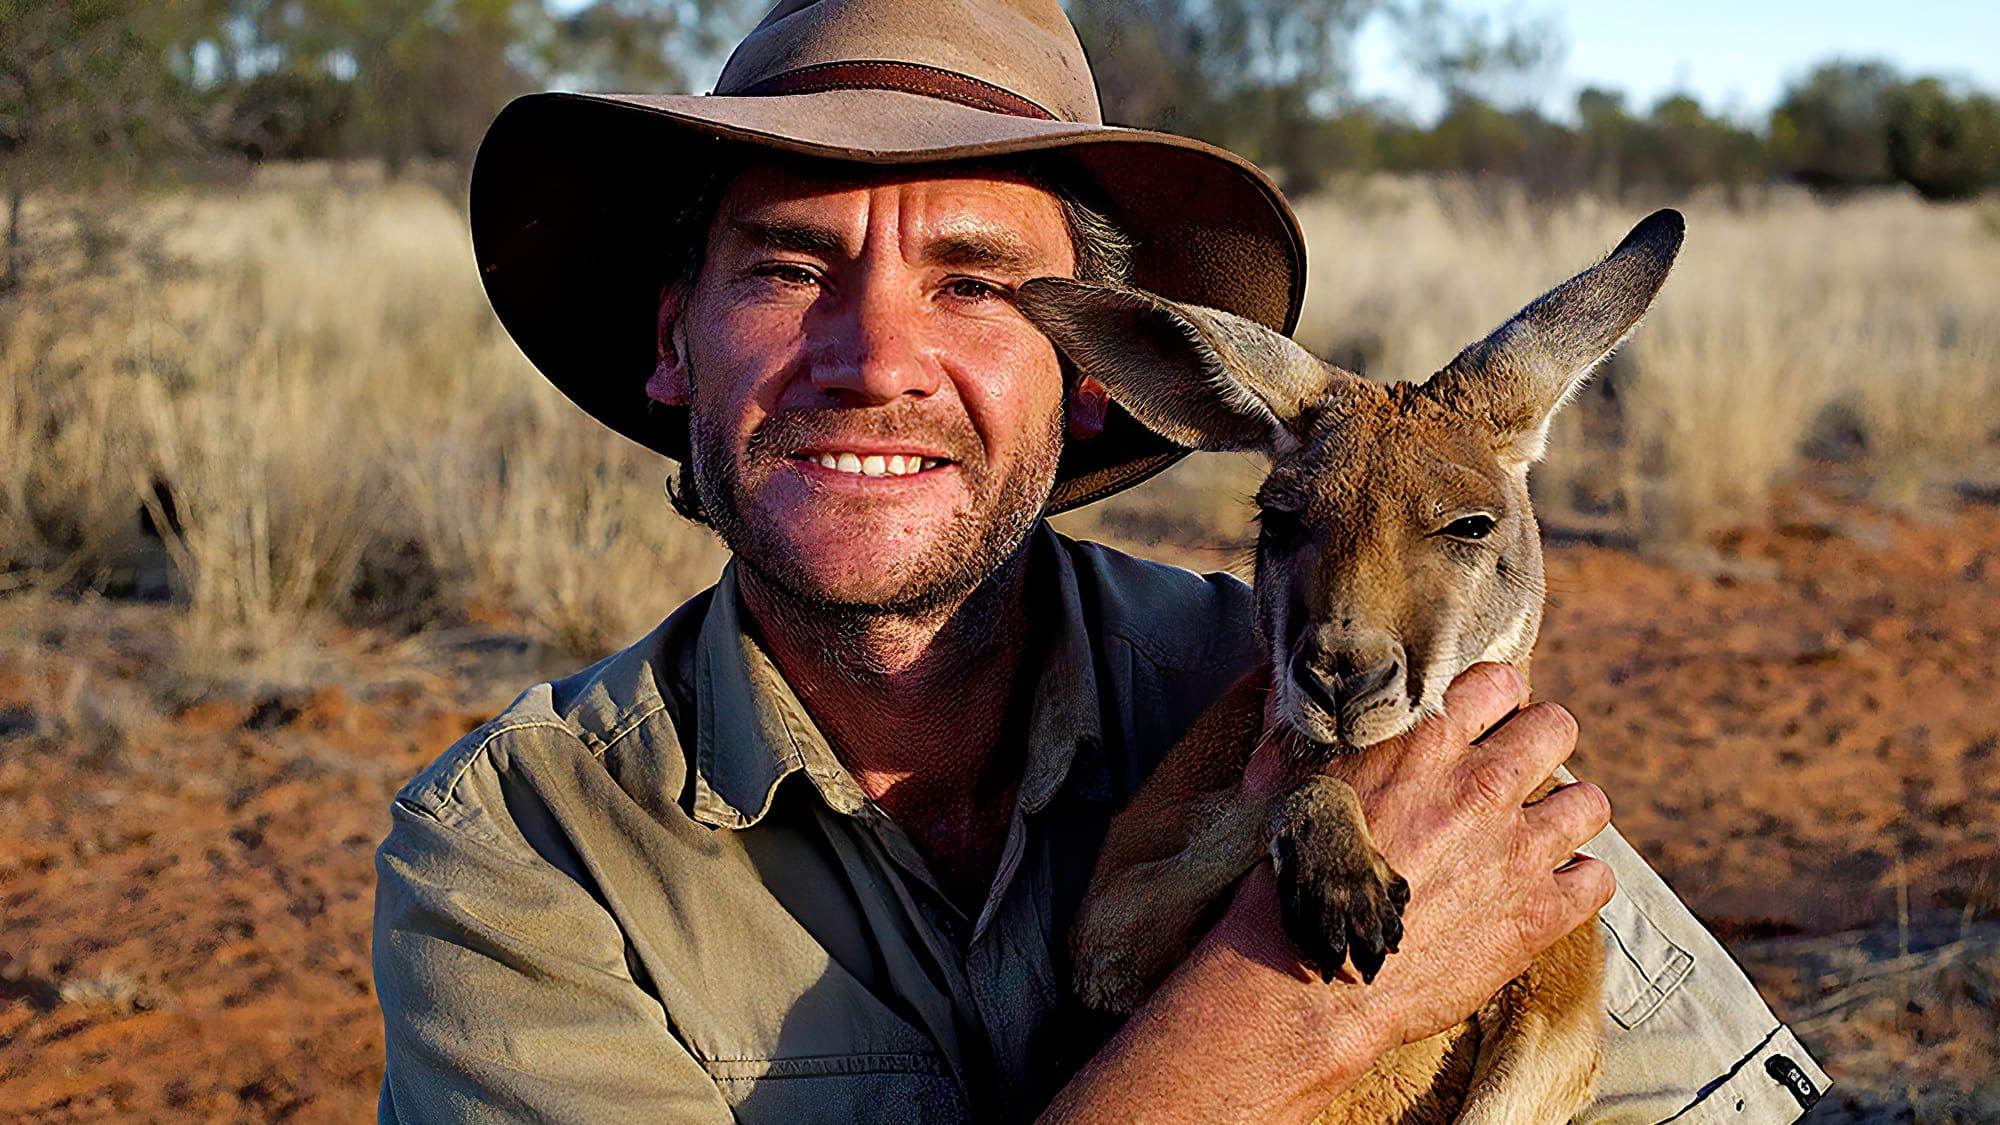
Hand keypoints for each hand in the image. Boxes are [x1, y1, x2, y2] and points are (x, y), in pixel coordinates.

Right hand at [1042, 664, 1612, 1122]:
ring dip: (1566, 811)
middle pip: (1557, 727)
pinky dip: (1579, 881)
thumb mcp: (1286, 775)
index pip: (1501, 681)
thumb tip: (1291, 678)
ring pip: (1589, 802)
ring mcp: (1517, 850)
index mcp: (1425, 742)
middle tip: (1515, 771)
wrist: (1309, 977)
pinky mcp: (1537, 914)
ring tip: (1539, 829)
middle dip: (1540, 742)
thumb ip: (1310, 721)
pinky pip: (1597, 879)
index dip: (1496, 700)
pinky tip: (1550, 887)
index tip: (1484, 723)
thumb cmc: (1291, 875)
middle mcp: (1481, 785)